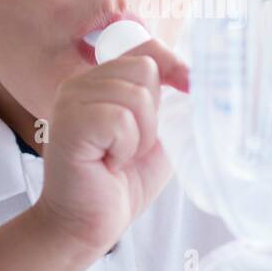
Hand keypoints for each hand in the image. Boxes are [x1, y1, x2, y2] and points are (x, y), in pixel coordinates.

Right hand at [33, 38, 189, 259]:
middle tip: (129, 147)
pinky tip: (107, 162)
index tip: (188, 85)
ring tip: (117, 156)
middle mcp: (80, 83)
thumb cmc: (122, 182)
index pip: (142, 46)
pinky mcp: (70, 123)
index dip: (171, 63)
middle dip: (152, 115)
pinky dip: (125, 147)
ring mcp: (71, 101)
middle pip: (145, 68)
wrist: (89, 224)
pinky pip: (121, 119)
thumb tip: (201, 82)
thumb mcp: (157, 135)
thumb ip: (170, 105)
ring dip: (139, 136)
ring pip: (137, 95)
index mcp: (99, 81)